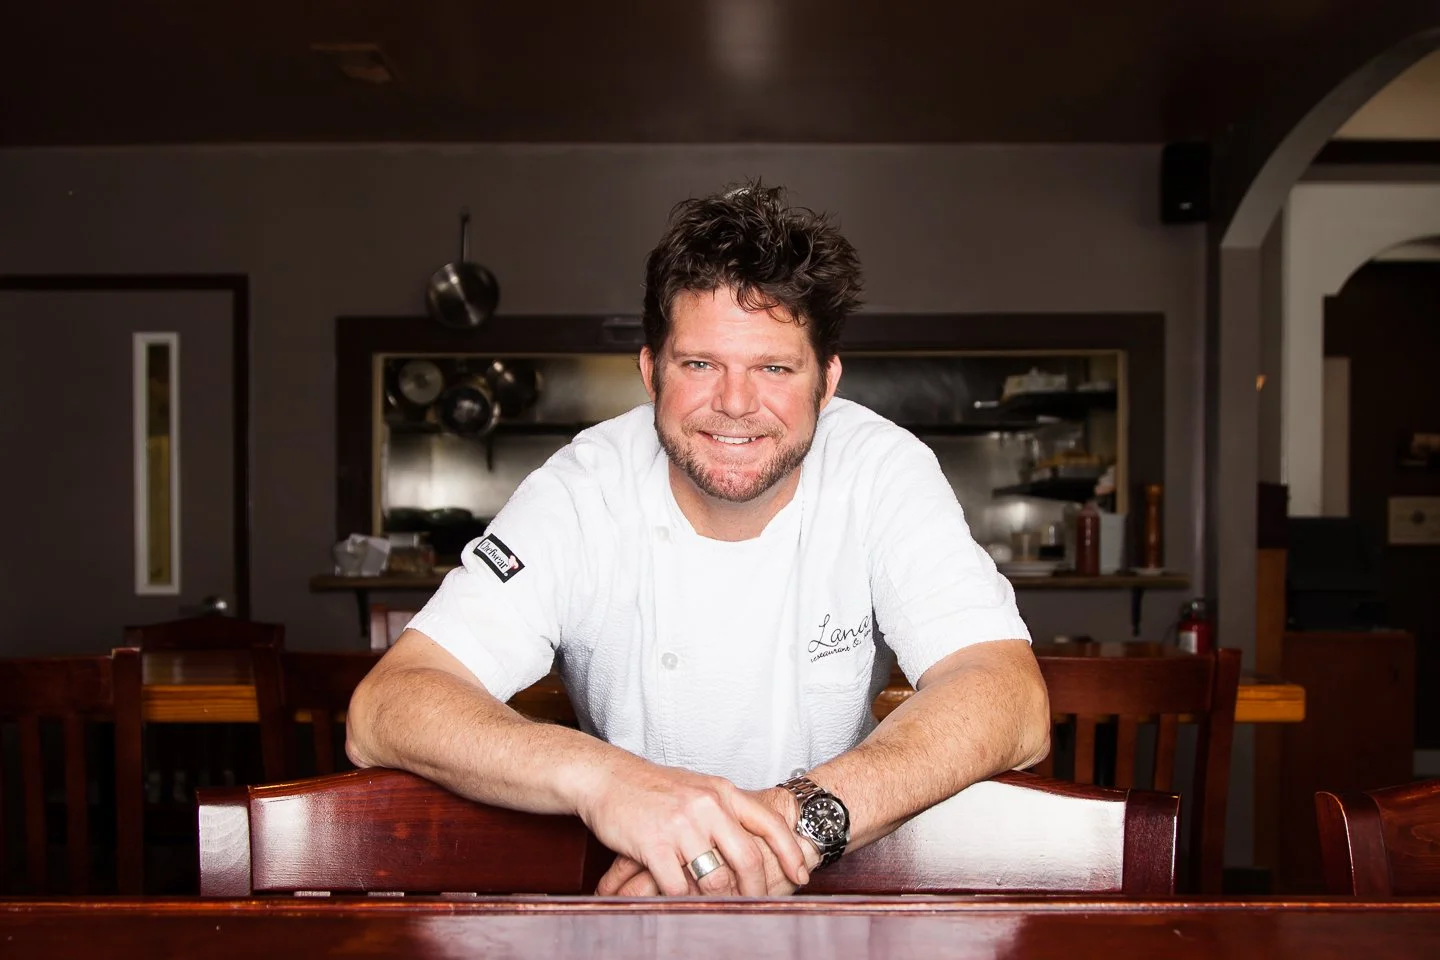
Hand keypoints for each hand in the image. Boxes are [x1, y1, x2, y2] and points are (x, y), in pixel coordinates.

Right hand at [580, 763, 809, 896]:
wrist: (607, 777)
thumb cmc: (653, 788)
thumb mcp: (697, 789)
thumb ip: (725, 812)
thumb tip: (756, 843)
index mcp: (722, 791)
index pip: (770, 822)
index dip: (791, 852)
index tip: (802, 876)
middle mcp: (707, 805)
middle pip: (748, 858)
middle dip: (757, 889)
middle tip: (759, 905)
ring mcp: (681, 824)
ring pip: (715, 878)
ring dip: (717, 899)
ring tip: (717, 907)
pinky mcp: (654, 843)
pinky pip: (679, 886)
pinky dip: (683, 900)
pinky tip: (681, 902)